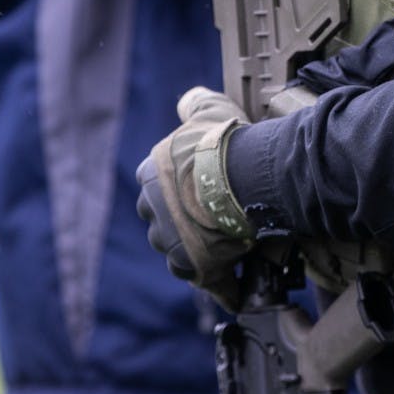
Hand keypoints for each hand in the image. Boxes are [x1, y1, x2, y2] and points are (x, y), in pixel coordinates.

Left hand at [136, 86, 253, 310]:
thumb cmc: (224, 142)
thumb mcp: (208, 110)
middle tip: (219, 220)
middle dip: (186, 226)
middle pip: (166, 226)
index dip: (181, 192)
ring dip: (205, 255)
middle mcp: (153, 212)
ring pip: (185, 257)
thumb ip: (195, 104)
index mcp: (150, 176)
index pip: (156, 190)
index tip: (202, 191)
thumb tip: (188, 101)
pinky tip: (243, 292)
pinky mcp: (198, 268)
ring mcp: (172, 244)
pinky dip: (229, 288)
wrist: (241, 175)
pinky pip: (216, 284)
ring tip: (235, 251)